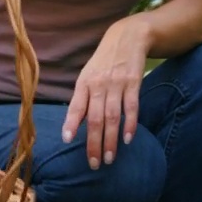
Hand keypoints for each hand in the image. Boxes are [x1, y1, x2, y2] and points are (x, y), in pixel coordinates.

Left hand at [62, 20, 148, 168]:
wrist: (127, 37)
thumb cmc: (104, 62)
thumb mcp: (88, 75)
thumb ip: (82, 98)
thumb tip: (75, 125)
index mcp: (84, 83)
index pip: (76, 106)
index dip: (71, 123)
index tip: (68, 140)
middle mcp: (99, 84)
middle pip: (95, 118)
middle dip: (93, 143)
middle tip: (93, 163)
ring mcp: (117, 84)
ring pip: (112, 117)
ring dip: (110, 140)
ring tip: (109, 158)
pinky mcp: (134, 83)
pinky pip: (131, 108)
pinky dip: (130, 125)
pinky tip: (128, 139)